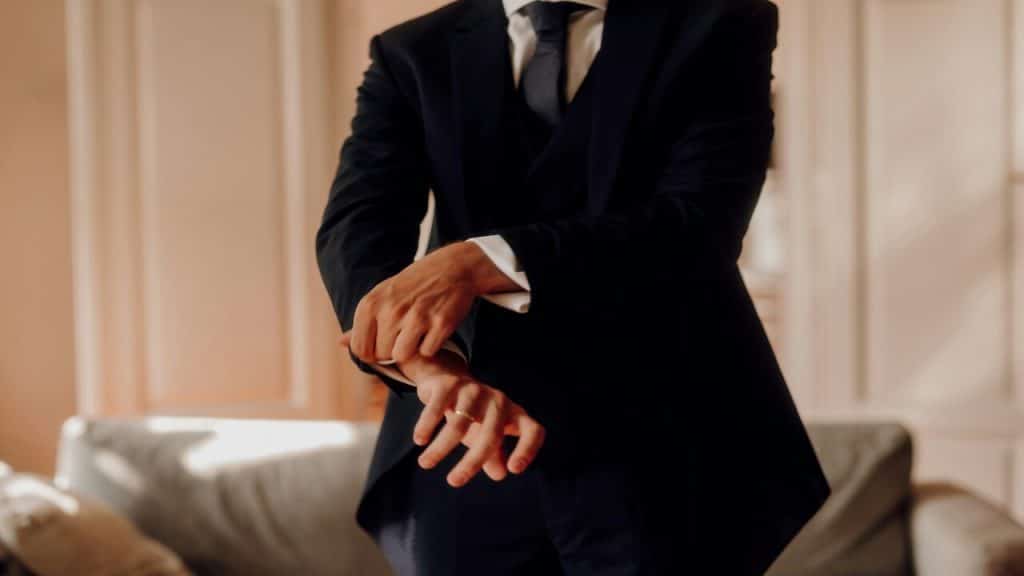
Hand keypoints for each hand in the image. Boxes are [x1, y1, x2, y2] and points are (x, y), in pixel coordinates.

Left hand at [342, 242, 518, 363]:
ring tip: (418, 332)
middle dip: (393, 350)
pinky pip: (427, 352)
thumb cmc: (414, 284)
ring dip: (411, 350)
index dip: (372, 353)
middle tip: (406, 332)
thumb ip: (363, 322)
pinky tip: (433, 329)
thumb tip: (341, 343)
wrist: (453, 267)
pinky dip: (431, 346)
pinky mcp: (440, 323)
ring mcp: (416, 317)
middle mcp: (391, 310)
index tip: (384, 343)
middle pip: (381, 355)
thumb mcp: (383, 295)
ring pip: (402, 356)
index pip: (360, 349)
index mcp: (371, 303)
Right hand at [398, 350, 545, 487]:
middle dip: (471, 462)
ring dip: (440, 447)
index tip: (513, 470)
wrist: (447, 381)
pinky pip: (438, 408)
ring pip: (460, 424)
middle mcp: (499, 401)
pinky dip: (427, 425)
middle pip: (491, 435)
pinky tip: (419, 440)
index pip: (533, 430)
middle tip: (453, 482)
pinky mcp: (450, 384)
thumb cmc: (473, 417)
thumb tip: (500, 474)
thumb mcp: (485, 437)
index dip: (527, 449)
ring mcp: (475, 390)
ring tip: (425, 464)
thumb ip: (494, 456)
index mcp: (514, 415)